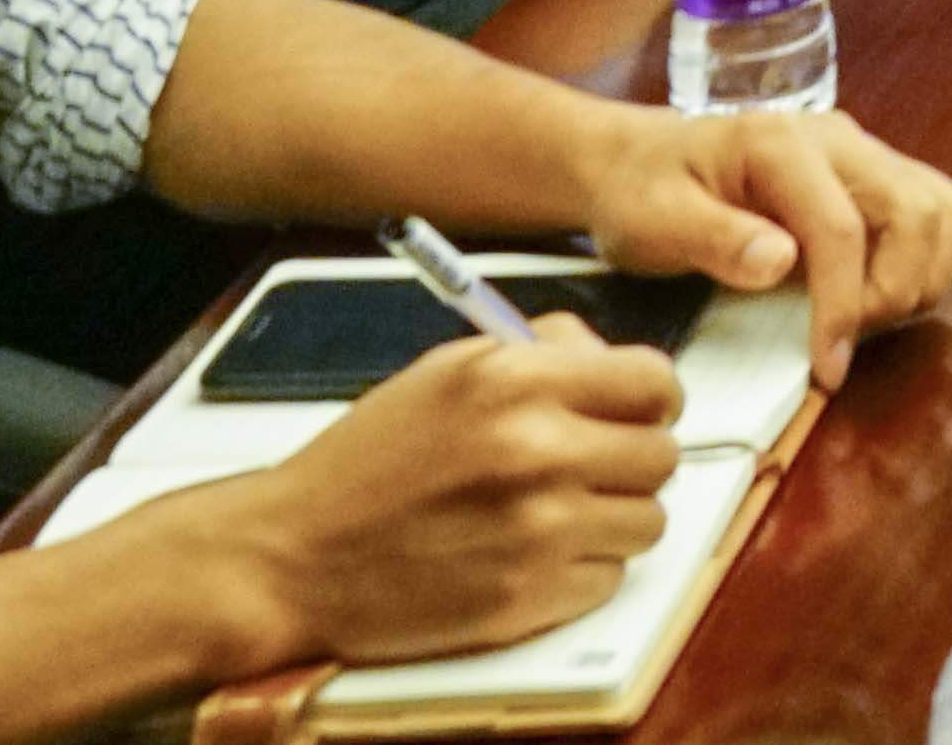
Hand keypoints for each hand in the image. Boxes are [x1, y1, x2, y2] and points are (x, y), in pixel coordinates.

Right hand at [172, 328, 684, 670]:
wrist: (289, 559)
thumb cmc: (363, 467)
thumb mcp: (447, 373)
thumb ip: (541, 353)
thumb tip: (612, 360)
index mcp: (517, 383)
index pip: (655, 381)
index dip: (650, 400)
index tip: (636, 414)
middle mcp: (536, 451)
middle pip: (662, 455)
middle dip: (628, 462)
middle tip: (586, 470)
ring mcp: (536, 530)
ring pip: (648, 522)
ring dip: (610, 521)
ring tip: (550, 516)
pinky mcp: (527, 598)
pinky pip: (609, 580)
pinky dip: (579, 573)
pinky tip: (527, 557)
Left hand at [562, 100, 951, 388]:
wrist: (637, 160)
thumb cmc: (640, 192)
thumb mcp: (653, 221)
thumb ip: (715, 238)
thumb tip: (782, 263)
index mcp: (780, 145)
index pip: (841, 228)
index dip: (842, 306)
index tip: (826, 369)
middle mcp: (839, 139)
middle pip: (919, 213)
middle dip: (894, 292)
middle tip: (842, 342)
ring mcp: (864, 153)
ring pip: (943, 212)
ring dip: (919, 278)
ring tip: (862, 319)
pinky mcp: (875, 174)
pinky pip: (934, 213)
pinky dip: (923, 262)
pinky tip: (872, 292)